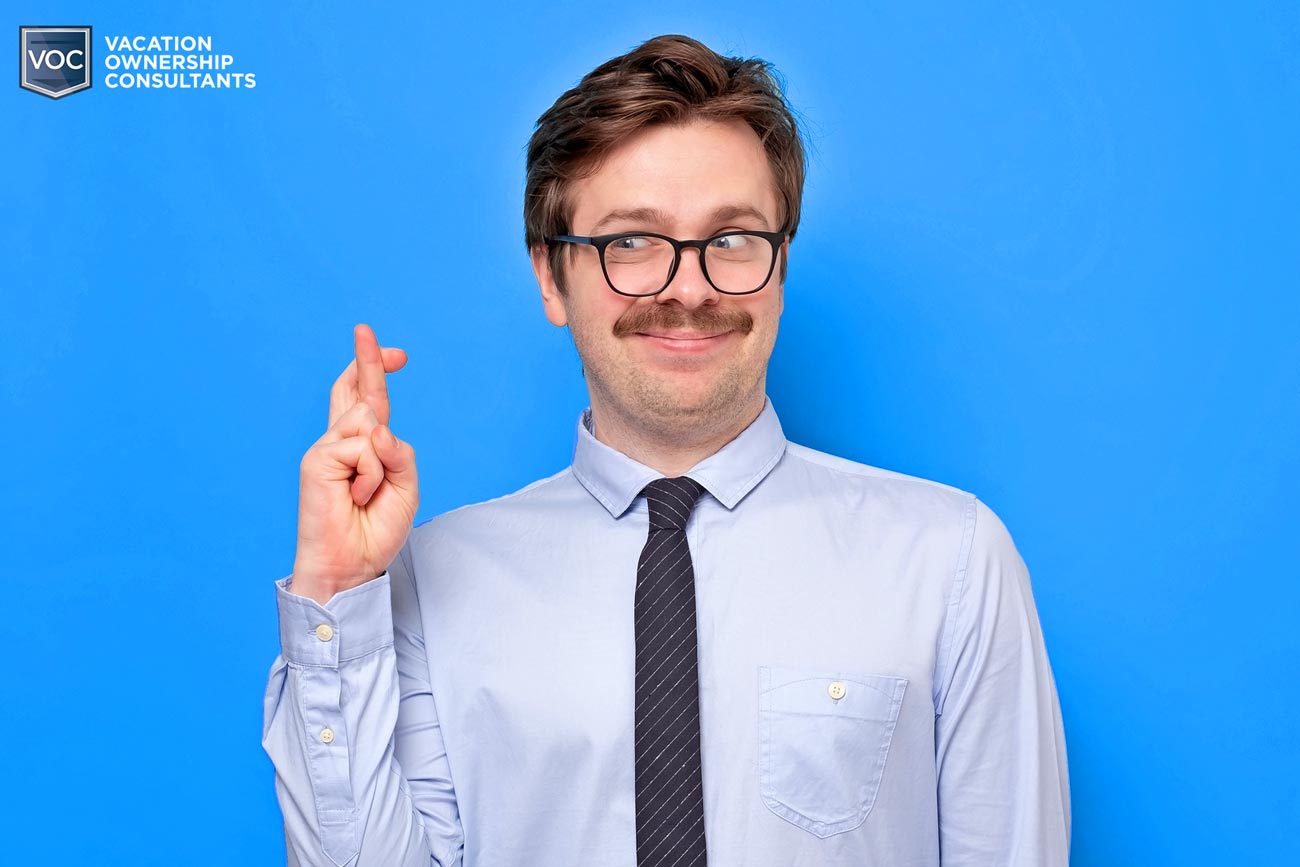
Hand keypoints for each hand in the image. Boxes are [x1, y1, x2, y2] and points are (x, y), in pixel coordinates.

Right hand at [290, 324, 419, 603]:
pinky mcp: (316, 459)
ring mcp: (326, 448)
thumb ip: (400, 452)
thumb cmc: (375, 529)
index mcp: (361, 448)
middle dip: (369, 360)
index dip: (375, 372)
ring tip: (367, 493)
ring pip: (371, 421)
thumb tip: (376, 427)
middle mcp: (340, 442)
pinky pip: (363, 448)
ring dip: (382, 462)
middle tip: (366, 330)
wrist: (351, 565)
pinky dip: (371, 474)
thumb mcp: (405, 486)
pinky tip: (356, 496)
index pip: (366, 400)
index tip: (395, 353)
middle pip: (355, 391)